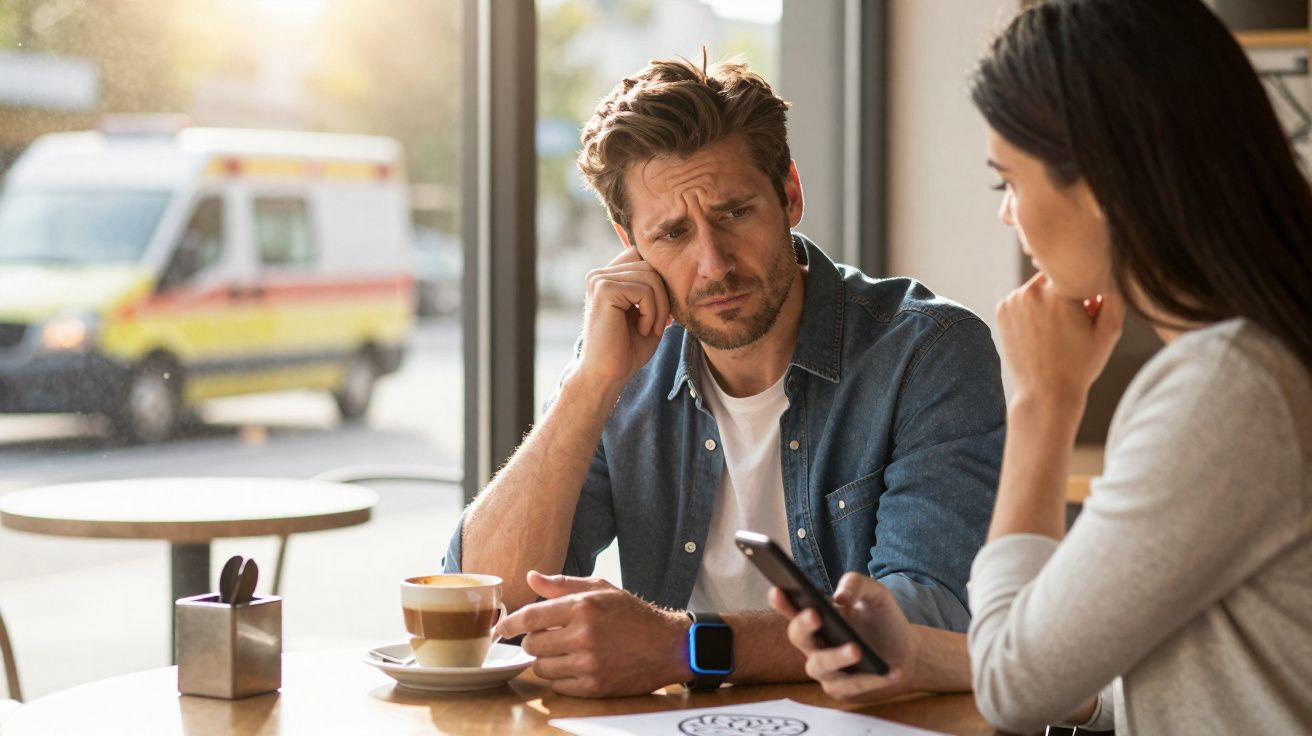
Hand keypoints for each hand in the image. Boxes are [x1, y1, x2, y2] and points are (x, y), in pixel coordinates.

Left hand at [495, 571, 687, 696]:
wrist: (666, 646)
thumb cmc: (632, 615)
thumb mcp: (601, 589)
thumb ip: (563, 585)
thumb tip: (531, 577)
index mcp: (583, 607)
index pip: (531, 617)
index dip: (510, 623)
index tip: (501, 627)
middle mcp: (583, 636)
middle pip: (532, 644)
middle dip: (535, 640)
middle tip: (549, 636)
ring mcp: (588, 664)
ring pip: (541, 667)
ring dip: (545, 660)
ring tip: (564, 651)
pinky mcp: (594, 687)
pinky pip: (557, 686)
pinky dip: (560, 677)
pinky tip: (575, 666)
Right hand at [575, 248, 672, 392]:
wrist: (608, 375)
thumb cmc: (628, 349)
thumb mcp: (648, 313)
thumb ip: (655, 288)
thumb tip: (675, 265)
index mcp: (607, 277)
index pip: (643, 257)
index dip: (660, 282)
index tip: (661, 313)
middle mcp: (599, 274)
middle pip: (651, 266)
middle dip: (664, 297)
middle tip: (661, 325)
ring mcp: (599, 280)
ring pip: (651, 277)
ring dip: (660, 307)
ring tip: (651, 329)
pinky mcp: (604, 289)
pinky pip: (645, 290)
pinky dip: (652, 312)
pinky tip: (643, 330)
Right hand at [768, 573, 915, 702]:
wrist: (907, 652)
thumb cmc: (883, 621)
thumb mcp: (875, 594)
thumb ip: (857, 584)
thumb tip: (840, 596)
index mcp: (817, 616)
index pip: (791, 607)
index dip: (780, 600)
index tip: (777, 589)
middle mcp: (814, 643)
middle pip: (798, 636)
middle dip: (803, 626)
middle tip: (814, 615)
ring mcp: (826, 669)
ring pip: (819, 665)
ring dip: (836, 657)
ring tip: (857, 649)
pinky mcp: (843, 689)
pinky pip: (851, 686)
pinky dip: (873, 679)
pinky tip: (892, 671)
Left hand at [996, 273, 1124, 406]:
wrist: (1045, 393)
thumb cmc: (1081, 364)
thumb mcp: (1109, 331)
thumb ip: (1115, 295)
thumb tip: (1108, 270)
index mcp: (1060, 292)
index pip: (1078, 271)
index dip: (1087, 290)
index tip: (1089, 311)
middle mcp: (1031, 290)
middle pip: (1056, 276)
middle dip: (1066, 292)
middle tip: (1073, 322)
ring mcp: (1013, 300)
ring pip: (1038, 286)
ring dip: (1048, 298)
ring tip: (1056, 330)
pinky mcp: (1001, 309)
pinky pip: (1023, 298)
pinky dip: (1031, 308)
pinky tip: (1040, 332)